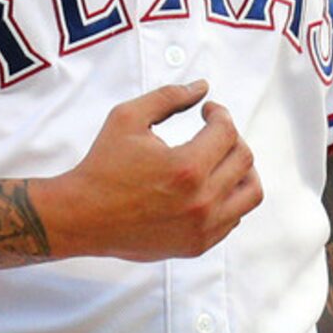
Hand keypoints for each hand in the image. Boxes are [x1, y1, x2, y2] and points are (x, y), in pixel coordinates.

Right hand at [34, 81, 263, 261]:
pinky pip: (233, 217)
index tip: (208, 111)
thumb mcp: (128, 118)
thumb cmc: (102, 166)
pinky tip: (207, 185)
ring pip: (250, 192)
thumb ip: (168, 97)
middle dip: (231, 137)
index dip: (220, 114)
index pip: (228, 132)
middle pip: (244, 159)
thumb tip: (202, 87)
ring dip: (242, 169)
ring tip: (221, 159)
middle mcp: (201, 201)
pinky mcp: (197, 245)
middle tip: (213, 132)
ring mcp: (202, 228)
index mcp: (187, 168)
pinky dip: (228, 197)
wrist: (82, 216)